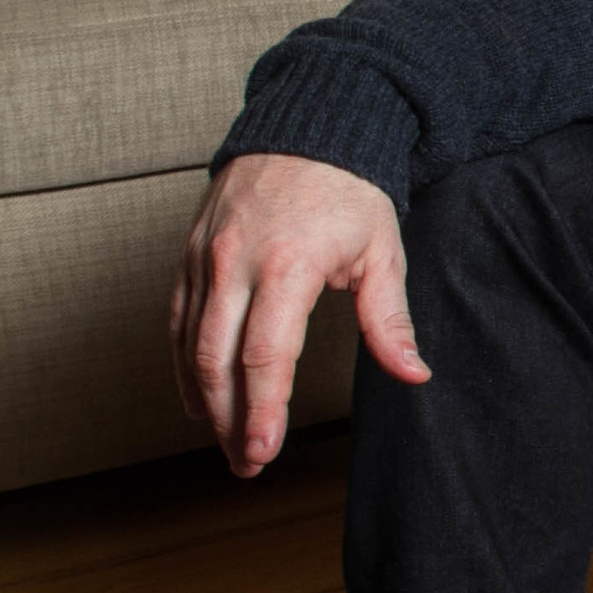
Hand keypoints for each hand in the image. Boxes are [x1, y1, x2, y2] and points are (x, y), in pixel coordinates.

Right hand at [170, 153, 428, 476]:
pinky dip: (183, 363)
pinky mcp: (189, 254)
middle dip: (229, 420)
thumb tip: (414, 373)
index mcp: (287, 264)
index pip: (264, 355)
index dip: (262, 410)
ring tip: (227, 441)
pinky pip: (178, 319)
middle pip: (217, 360)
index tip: (263, 451)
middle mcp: (235, 262)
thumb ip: (390, 320)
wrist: (309, 129)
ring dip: (204, 400)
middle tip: (246, 464)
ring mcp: (204, 257)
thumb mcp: (383, 252)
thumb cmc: (350, 191)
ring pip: (189, 344)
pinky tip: (199, 397)